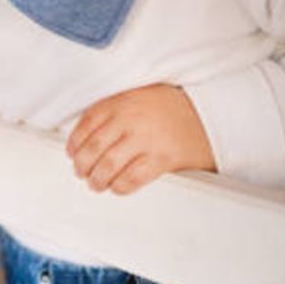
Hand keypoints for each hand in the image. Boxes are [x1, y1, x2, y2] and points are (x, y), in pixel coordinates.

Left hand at [66, 84, 214, 194]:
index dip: (74, 143)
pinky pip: (132, 178)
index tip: (71, 154)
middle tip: (81, 173)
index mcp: (122, 102)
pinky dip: (119, 186)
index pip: (86, 124)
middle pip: (93, 148)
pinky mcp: (164, 158)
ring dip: (97, 180)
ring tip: (96, 184)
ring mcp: (147, 139)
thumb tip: (86, 135)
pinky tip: (117, 187)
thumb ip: (115, 109)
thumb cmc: (172, 106)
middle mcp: (131, 119)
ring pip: (108, 166)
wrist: (212, 112)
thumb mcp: (140, 96)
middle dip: (82, 165)